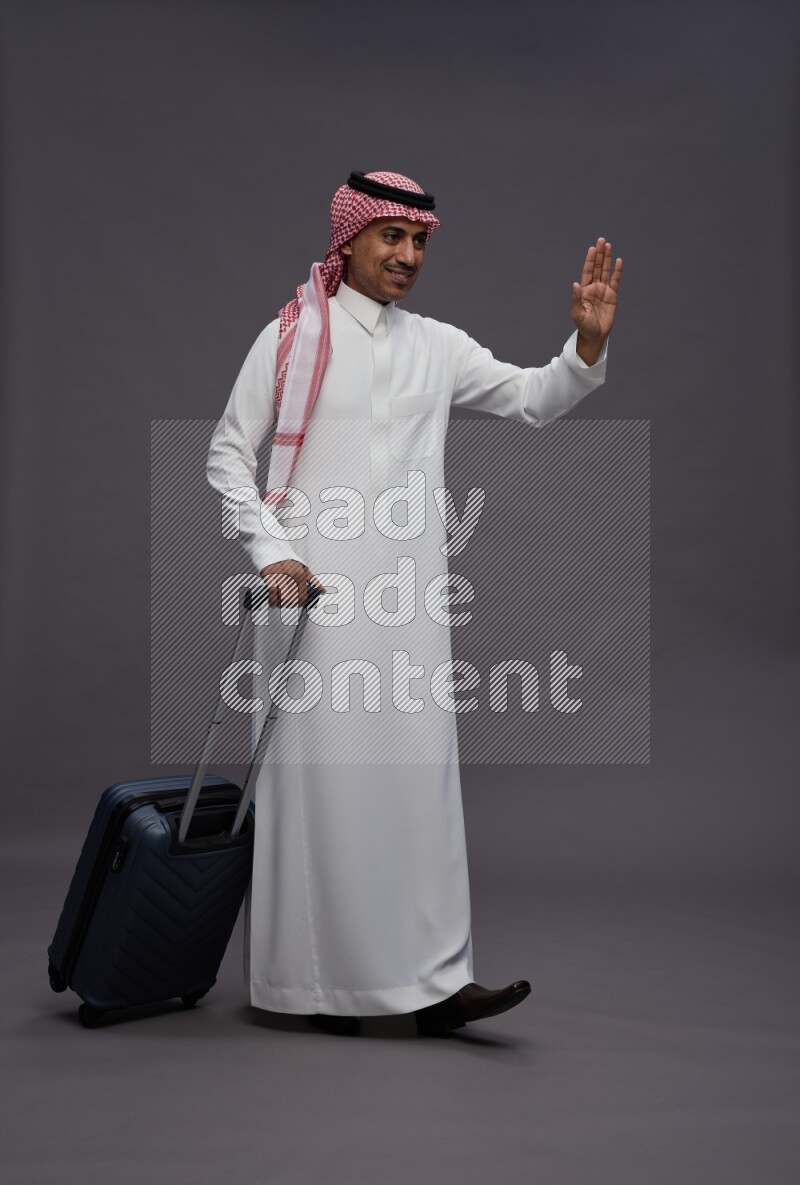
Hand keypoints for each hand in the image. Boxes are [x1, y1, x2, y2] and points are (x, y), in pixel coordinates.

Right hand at [259, 560, 325, 607]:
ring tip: (279, 604)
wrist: (270, 545)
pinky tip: (272, 602)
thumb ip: (313, 580)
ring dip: (280, 604)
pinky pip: (271, 593)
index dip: (300, 604)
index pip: (303, 597)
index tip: (297, 605)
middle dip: (289, 605)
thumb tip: (322, 591)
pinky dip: (272, 600)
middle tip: (287, 604)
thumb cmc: (286, 557)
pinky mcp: (268, 576)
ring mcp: (280, 576)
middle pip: (292, 599)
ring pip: (282, 598)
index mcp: (301, 574)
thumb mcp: (303, 567)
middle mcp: (291, 575)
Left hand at [571, 237, 621, 363]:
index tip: (592, 248)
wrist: (595, 336)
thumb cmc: (584, 326)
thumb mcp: (577, 314)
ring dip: (607, 259)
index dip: (590, 260)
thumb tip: (575, 284)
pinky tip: (618, 262)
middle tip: (601, 240)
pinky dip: (617, 272)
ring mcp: (603, 291)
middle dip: (599, 254)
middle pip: (597, 267)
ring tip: (608, 245)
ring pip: (606, 271)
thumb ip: (576, 299)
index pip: (587, 271)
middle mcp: (594, 288)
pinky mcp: (612, 296)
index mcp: (584, 290)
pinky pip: (615, 281)